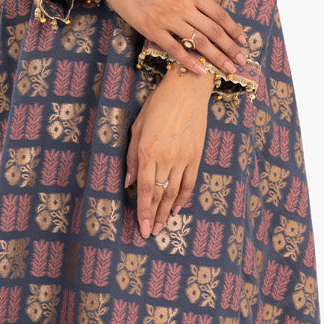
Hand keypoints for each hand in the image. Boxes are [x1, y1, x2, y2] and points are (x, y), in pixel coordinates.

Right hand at [78, 0, 248, 79]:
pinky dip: (189, 61)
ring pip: (198, 42)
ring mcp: (167, 19)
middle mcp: (183, 6)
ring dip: (216, 57)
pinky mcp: (152, 29)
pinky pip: (174, 48)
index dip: (234, 29)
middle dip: (230, 48)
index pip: (219, 14)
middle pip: (213, 31)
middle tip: (242, 62)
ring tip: (228, 69)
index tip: (244, 41)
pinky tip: (201, 70)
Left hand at [124, 65, 209, 237]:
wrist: (187, 89)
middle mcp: (166, 157)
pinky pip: (190, 182)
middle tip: (150, 234)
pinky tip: (178, 209)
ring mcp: (184, 158)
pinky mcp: (196, 155)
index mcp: (148, 150)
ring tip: (163, 227)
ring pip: (175, 192)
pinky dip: (184, 198)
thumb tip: (127, 183)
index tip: (141, 228)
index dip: (142, 211)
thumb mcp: (137, 126)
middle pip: (159, 194)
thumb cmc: (157, 105)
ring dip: (168, 212)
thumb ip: (132, 157)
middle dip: (154, 216)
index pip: (144, 189)